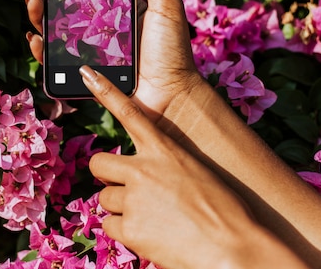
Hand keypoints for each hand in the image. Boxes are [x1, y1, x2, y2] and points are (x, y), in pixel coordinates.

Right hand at [22, 0, 202, 126]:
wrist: (172, 97)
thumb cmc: (173, 50)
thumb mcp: (165, 3)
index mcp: (116, 6)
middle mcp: (97, 26)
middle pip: (62, 2)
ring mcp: (87, 49)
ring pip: (53, 28)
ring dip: (37, 12)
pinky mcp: (81, 73)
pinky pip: (54, 60)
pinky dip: (41, 48)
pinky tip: (36, 36)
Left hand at [80, 65, 309, 268]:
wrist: (234, 247)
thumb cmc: (224, 211)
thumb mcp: (196, 174)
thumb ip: (165, 168)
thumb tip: (142, 179)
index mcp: (164, 150)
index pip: (129, 112)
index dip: (104, 90)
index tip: (86, 73)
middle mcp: (143, 169)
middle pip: (98, 164)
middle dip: (106, 177)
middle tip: (123, 189)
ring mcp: (133, 198)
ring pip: (105, 200)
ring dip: (121, 209)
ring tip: (152, 219)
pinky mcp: (129, 227)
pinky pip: (111, 227)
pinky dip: (125, 232)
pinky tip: (149, 236)